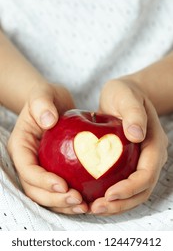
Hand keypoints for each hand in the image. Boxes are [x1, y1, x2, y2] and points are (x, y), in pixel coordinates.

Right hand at [8, 82, 87, 213]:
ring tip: (84, 206)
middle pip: (35, 189)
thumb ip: (42, 103)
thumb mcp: (42, 94)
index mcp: (21, 146)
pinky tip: (88, 199)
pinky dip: (70, 198)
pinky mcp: (53, 169)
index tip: (63, 185)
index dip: (43, 181)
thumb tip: (48, 120)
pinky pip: (59, 189)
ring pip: (46, 195)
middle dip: (54, 200)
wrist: (52, 103)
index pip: (27, 170)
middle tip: (78, 200)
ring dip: (63, 205)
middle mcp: (27, 161)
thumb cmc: (46, 97)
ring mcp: (40, 167)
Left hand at [89, 78, 167, 214]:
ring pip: (133, 192)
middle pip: (141, 190)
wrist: (125, 96)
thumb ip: (133, 114)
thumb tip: (136, 135)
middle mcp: (150, 157)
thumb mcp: (128, 96)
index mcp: (154, 143)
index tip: (108, 194)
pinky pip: (122, 183)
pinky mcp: (127, 163)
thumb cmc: (126, 94)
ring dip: (115, 204)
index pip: (147, 173)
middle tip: (96, 208)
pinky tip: (91, 196)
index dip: (130, 188)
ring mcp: (139, 161)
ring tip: (92, 208)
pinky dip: (110, 194)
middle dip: (121, 204)